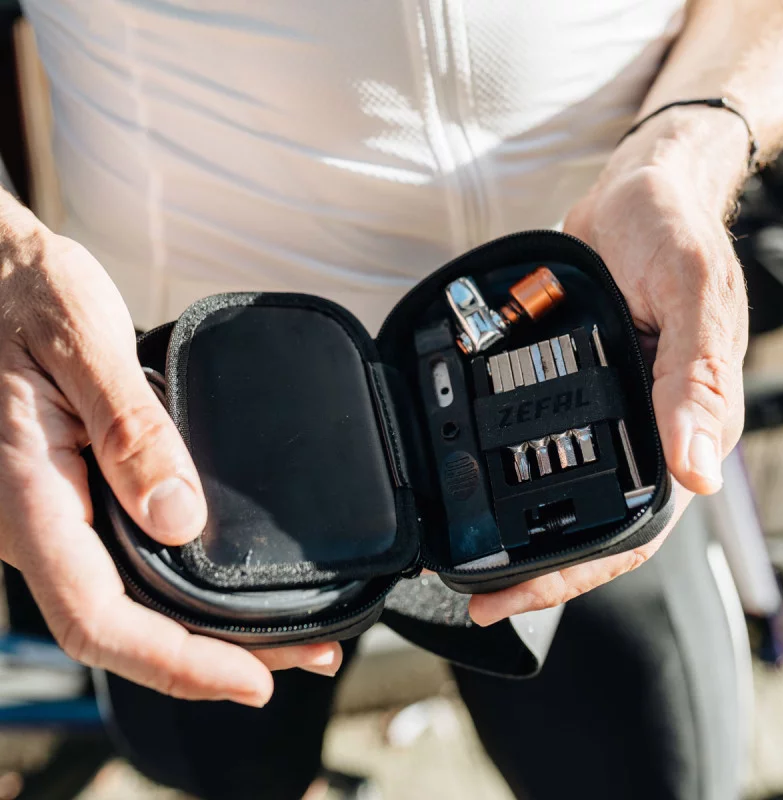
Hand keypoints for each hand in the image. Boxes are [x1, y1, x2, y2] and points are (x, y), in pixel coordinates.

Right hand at [0, 202, 341, 703]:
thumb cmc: (24, 294)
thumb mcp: (80, 344)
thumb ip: (128, 429)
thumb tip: (179, 518)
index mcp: (28, 496)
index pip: (98, 617)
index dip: (178, 662)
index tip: (256, 679)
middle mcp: (39, 523)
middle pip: (127, 626)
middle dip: (214, 658)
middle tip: (309, 655)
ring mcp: (56, 516)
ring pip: (130, 601)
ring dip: (206, 629)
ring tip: (286, 634)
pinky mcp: (77, 497)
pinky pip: (128, 564)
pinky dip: (185, 587)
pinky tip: (226, 582)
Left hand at [471, 110, 748, 624]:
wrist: (636, 189)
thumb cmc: (671, 233)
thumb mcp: (688, 292)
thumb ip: (693, 377)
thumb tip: (698, 469)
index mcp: (684, 422)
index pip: (638, 528)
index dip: (580, 573)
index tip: (518, 596)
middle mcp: (644, 426)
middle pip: (592, 521)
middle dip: (538, 568)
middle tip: (477, 593)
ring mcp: (607, 408)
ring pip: (564, 487)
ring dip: (520, 526)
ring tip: (468, 551)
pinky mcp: (576, 382)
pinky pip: (543, 438)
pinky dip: (511, 465)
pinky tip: (476, 478)